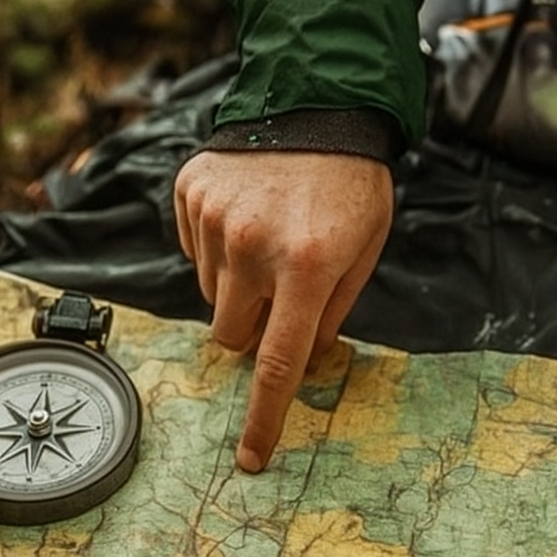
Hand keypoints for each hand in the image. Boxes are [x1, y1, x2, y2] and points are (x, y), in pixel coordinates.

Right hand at [174, 150, 392, 471]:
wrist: (318, 100)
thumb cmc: (352, 182)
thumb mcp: (364, 249)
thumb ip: (332, 309)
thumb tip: (303, 355)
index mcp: (309, 267)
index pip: (278, 362)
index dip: (263, 416)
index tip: (251, 457)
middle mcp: (255, 247)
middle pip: (230, 335)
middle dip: (250, 328)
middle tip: (279, 293)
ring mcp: (217, 219)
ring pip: (211, 293)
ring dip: (236, 283)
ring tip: (268, 237)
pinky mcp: (192, 193)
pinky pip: (194, 250)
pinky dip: (217, 245)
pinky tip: (246, 213)